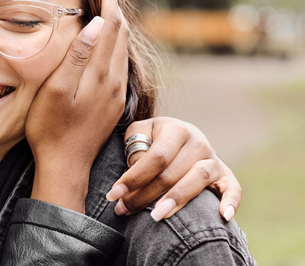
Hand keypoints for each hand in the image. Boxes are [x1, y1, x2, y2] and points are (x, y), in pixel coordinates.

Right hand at [27, 0, 128, 211]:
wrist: (65, 166)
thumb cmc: (50, 128)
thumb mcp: (56, 90)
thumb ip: (77, 56)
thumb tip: (97, 23)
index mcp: (101, 74)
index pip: (111, 25)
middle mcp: (114, 80)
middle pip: (122, 33)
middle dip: (114, 6)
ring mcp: (115, 92)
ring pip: (123, 47)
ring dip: (116, 23)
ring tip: (106, 5)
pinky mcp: (113, 103)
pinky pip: (119, 62)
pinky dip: (115, 43)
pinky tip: (106, 41)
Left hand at [106, 117, 241, 221]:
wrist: (179, 137)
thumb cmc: (152, 139)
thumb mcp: (139, 134)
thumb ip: (135, 147)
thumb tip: (135, 168)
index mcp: (175, 129)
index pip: (156, 157)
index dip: (133, 177)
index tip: (113, 194)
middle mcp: (198, 142)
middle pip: (172, 173)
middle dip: (145, 195)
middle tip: (124, 209)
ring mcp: (213, 158)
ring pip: (197, 180)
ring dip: (176, 200)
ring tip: (155, 216)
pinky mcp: (225, 175)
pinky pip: (233, 188)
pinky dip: (231, 201)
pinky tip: (224, 216)